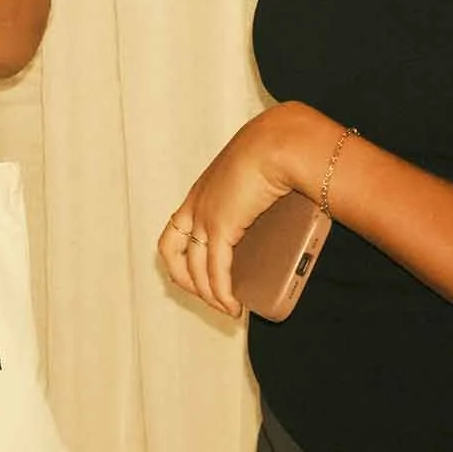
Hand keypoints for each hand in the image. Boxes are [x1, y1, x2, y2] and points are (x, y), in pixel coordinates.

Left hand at [158, 101, 333, 317]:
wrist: (279, 142)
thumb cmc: (276, 151)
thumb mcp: (258, 173)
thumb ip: (258, 192)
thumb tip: (280, 208)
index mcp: (201, 192)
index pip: (175, 230)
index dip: (180, 257)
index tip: (198, 274)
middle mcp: (195, 205)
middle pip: (172, 253)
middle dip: (187, 281)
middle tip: (209, 297)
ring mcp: (205, 217)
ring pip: (194, 269)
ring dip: (209, 296)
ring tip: (227, 310)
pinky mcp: (221, 228)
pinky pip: (215, 272)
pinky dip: (221, 293)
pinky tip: (232, 306)